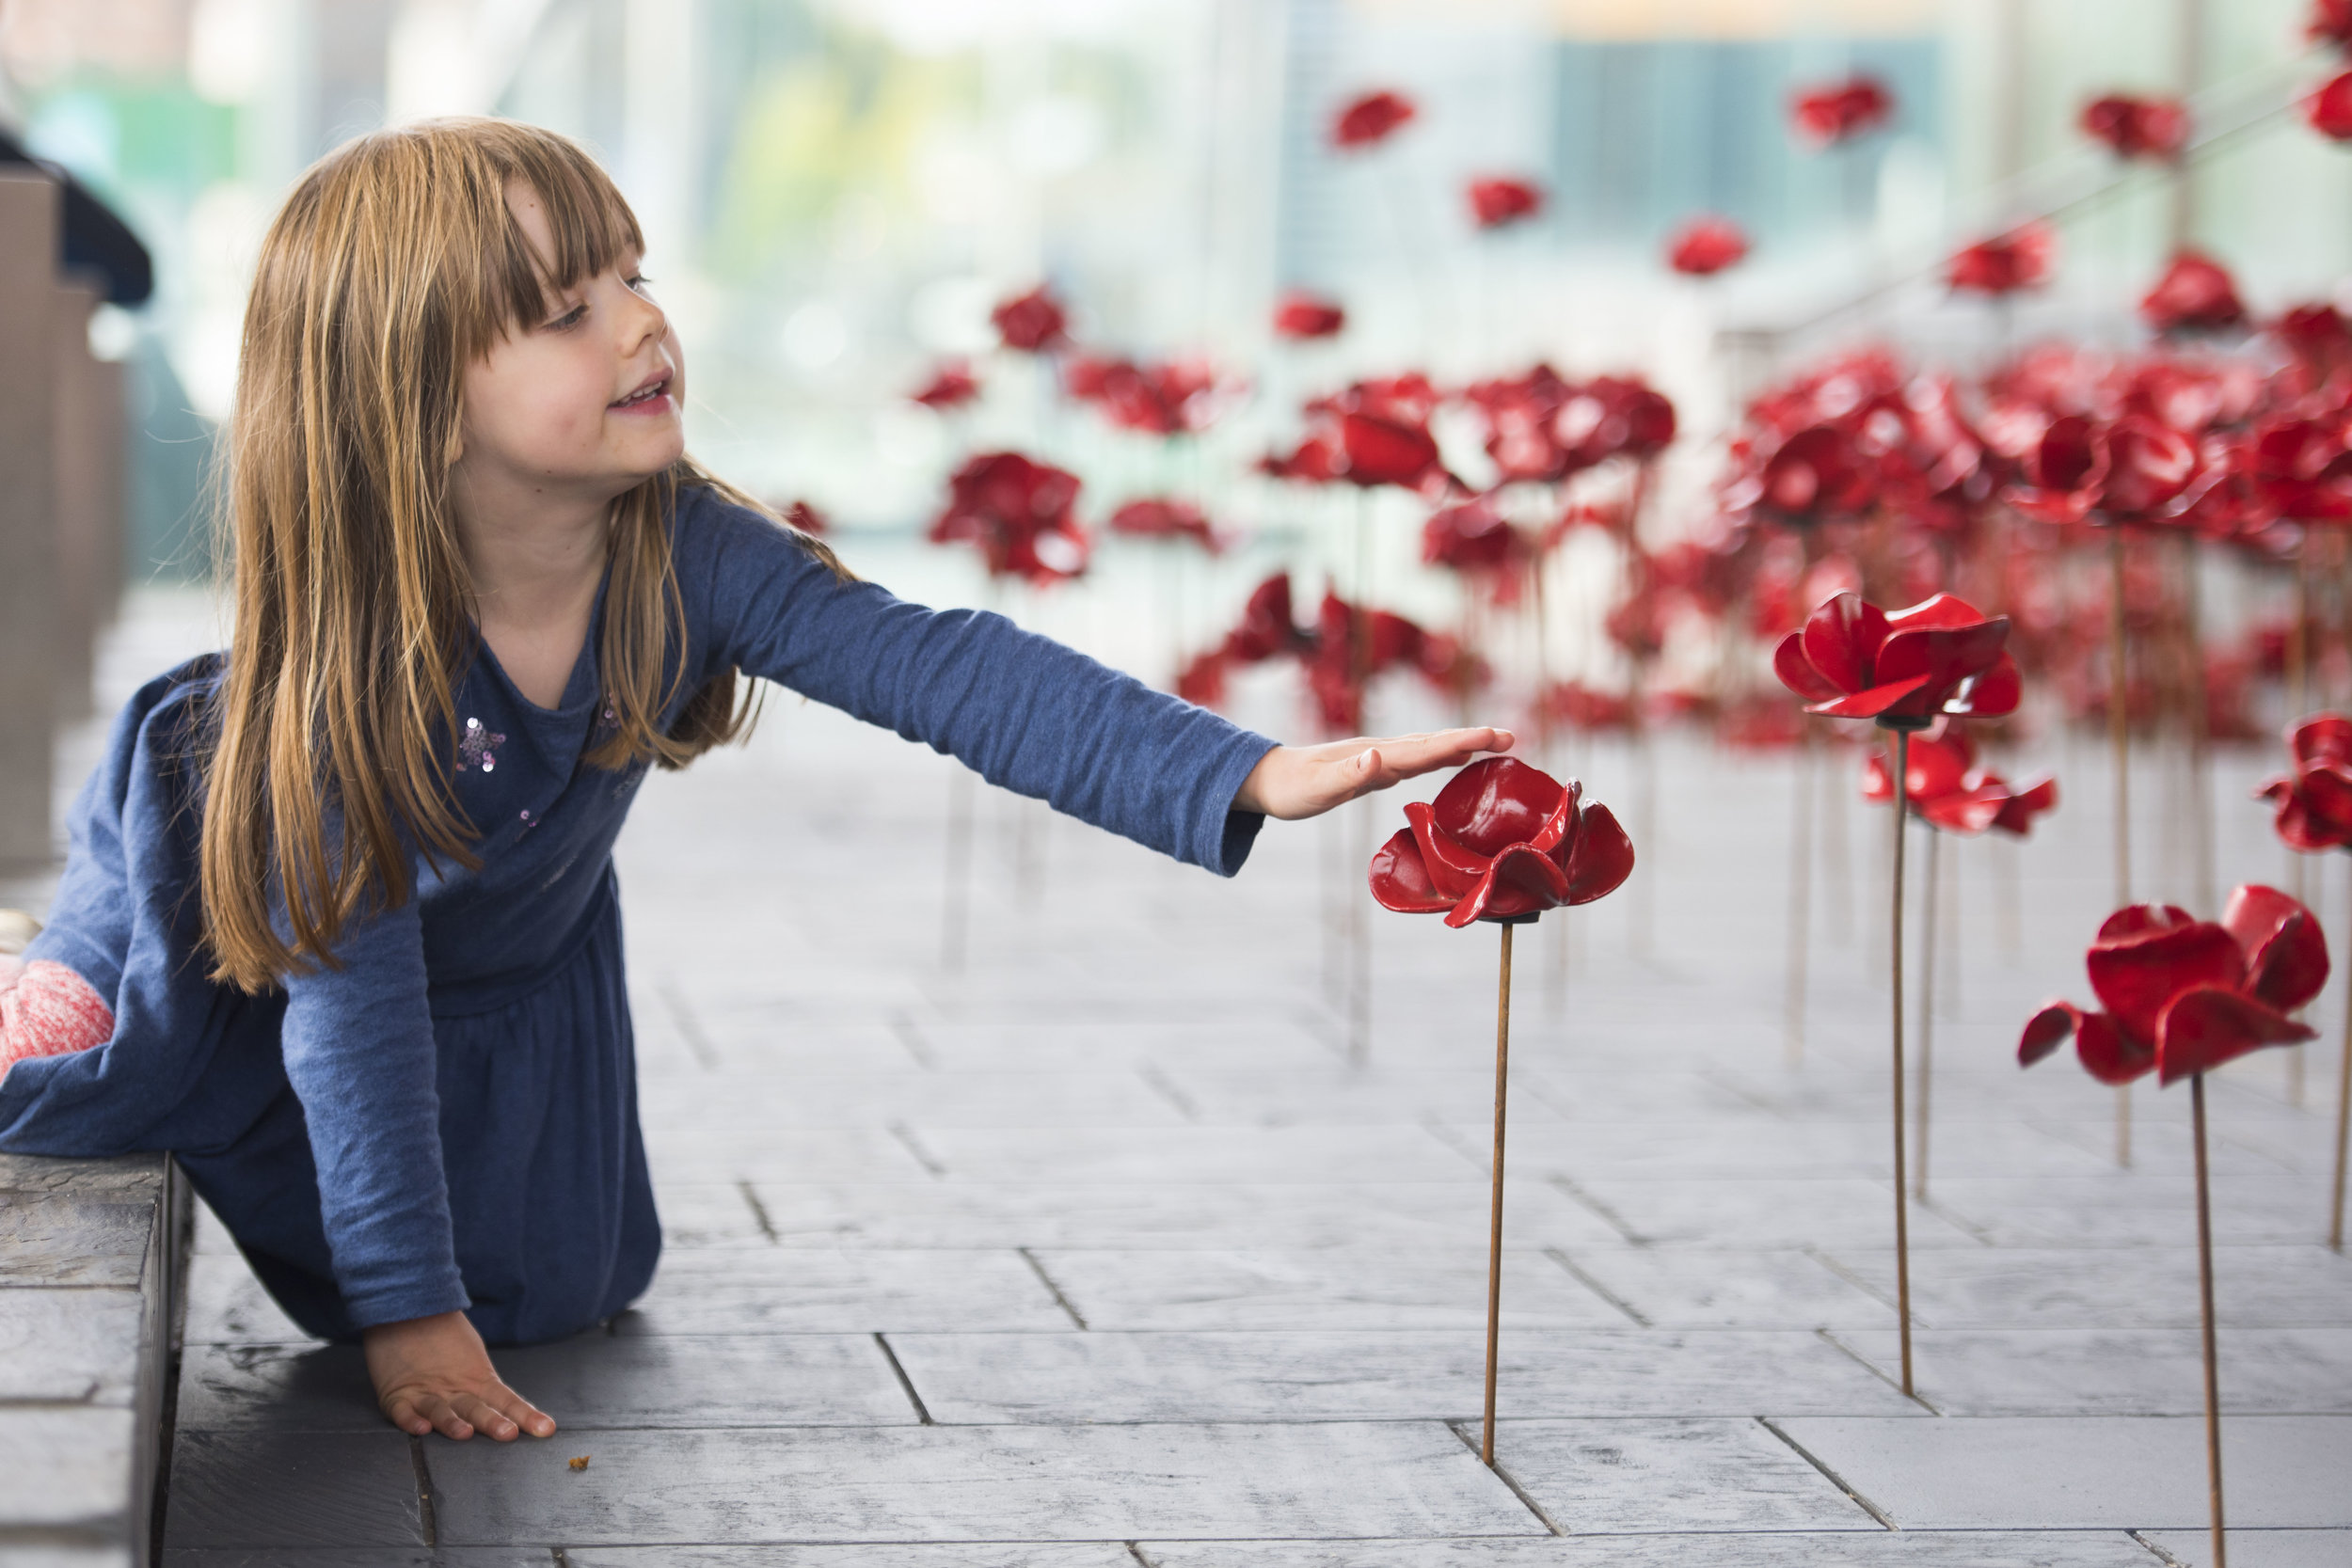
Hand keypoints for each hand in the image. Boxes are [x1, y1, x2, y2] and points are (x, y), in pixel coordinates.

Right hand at [363, 1310, 555, 1441]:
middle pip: (475, 1407)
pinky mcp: (396, 1394)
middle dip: (492, 1421)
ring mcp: (425, 1392)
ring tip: (464, 1433)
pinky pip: (402, 1410)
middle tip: (508, 1432)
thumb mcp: (473, 1360)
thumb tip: (514, 1412)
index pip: (506, 1400)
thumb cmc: (445, 1336)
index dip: (526, 1415)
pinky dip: (410, 1420)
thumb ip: (486, 1386)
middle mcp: (454, 1389)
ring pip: (440, 1410)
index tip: (547, 1429)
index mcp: (477, 1380)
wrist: (408, 1309)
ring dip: (452, 1423)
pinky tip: (421, 1429)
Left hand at [1232, 727, 1515, 821]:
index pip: (1427, 748)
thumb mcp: (1317, 788)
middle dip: (1474, 739)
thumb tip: (1378, 756)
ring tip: (1496, 742)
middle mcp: (1382, 751)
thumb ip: (1349, 774)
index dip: (1463, 742)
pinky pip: (1418, 760)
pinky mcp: (1374, 768)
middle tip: (1512, 737)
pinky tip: (1454, 758)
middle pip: (1435, 743)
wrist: (1267, 778)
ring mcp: (1379, 758)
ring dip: (1463, 744)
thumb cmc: (1291, 788)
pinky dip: (1442, 755)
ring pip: (1429, 748)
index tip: (1496, 737)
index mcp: (1375, 756)